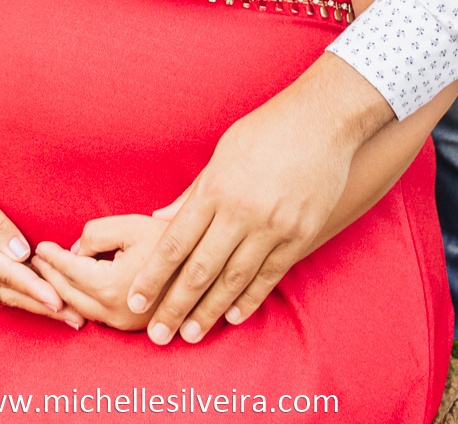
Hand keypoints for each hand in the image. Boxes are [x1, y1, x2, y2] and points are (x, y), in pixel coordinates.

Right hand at [0, 167, 84, 328]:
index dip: (35, 288)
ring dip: (35, 306)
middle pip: (10, 293)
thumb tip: (23, 253)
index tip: (59, 301)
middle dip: (44, 307)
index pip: (7, 273)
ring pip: (5, 296)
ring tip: (66, 317)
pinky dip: (21, 297)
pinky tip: (39, 303)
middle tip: (77, 319)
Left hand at [32, 215, 169, 330]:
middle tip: (37, 260)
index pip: (70, 270)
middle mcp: (115, 313)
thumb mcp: (130, 225)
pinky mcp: (134, 327)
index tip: (39, 246)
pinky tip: (75, 289)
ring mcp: (125, 324)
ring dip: (63, 291)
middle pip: (70, 294)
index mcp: (111, 287)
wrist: (209, 264)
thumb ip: (96, 234)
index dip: (52, 256)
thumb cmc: (170, 238)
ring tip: (50, 274)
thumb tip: (77, 250)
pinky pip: (97, 316)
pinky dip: (80, 301)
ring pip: (81, 309)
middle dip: (50, 276)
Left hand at [126, 54, 393, 344]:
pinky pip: (270, 275)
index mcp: (216, 189)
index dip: (154, 276)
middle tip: (157, 336)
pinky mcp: (300, 234)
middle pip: (200, 269)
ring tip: (191, 335)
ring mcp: (273, 226)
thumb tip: (160, 220)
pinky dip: (250, 299)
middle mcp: (241, 212)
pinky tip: (233, 317)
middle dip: (175, 305)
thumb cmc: (266, 130)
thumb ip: (193, 191)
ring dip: (210, 311)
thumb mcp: (222, 153)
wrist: (323, 120)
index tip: (135, 300)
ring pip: (234, 279)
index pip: (176, 242)